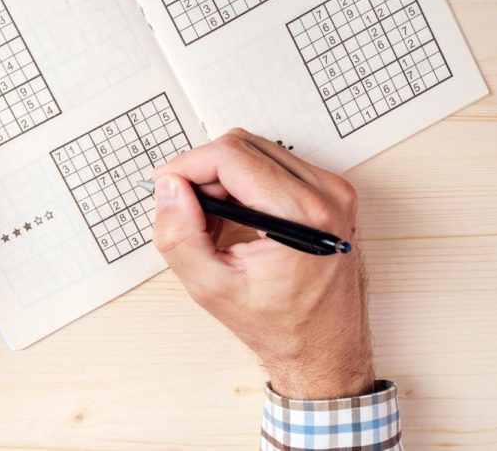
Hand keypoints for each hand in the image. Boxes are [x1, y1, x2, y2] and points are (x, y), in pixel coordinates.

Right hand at [152, 129, 372, 399]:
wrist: (325, 349)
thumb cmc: (281, 326)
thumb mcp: (211, 289)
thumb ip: (179, 236)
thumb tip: (169, 188)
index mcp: (303, 214)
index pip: (231, 155)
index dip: (187, 165)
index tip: (165, 186)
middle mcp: (326, 194)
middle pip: (243, 146)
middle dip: (203, 172)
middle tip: (187, 212)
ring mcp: (332, 191)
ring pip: (256, 151)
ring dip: (221, 178)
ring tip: (210, 221)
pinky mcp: (328, 194)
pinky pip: (273, 165)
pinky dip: (241, 184)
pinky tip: (232, 218)